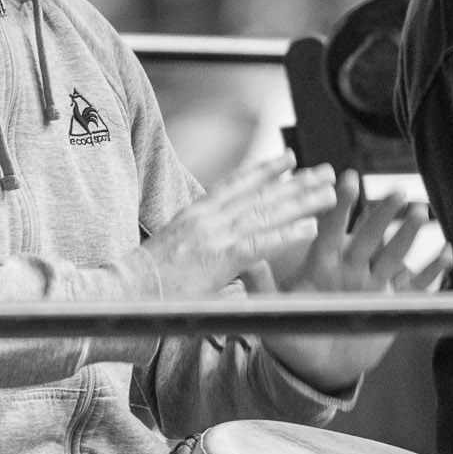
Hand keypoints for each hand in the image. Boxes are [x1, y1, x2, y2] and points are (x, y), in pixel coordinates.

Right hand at [139, 153, 337, 298]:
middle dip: (297, 182)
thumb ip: (210, 260)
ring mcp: (213, 237)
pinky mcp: (219, 259)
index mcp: (196, 214)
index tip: (291, 159)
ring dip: (302, 201)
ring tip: (330, 193)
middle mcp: (207, 218)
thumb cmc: (146, 285)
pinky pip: (260, 242)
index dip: (266, 170)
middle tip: (326, 171)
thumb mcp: (179, 259)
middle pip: (261, 194)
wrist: (122, 294)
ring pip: (267, 212)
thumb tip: (236, 277)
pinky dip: (287, 233)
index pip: (237, 184)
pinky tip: (310, 226)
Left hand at [244, 170, 451, 392]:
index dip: (338, 207)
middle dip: (382, 214)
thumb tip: (244, 257)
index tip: (345, 179)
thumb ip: (261, 285)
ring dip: (408, 236)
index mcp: (322, 265)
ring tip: (421, 213)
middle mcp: (350, 269)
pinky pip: (416, 288)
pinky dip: (432, 273)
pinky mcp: (392, 307)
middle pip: (368, 237)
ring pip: (394, 256)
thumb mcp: (275, 310)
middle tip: (396, 190)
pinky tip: (446, 253)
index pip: (330, 230)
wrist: (317, 368)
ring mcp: (374, 286)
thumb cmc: (293, 336)